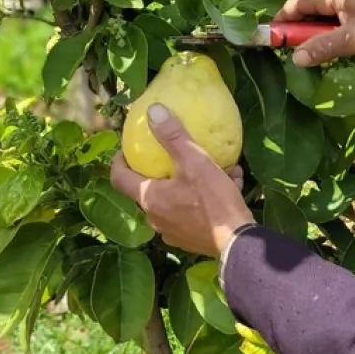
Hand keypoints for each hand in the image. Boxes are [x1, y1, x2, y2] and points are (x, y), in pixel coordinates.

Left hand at [110, 104, 254, 256]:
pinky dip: (202, 200)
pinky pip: (191, 213)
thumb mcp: (195, 162)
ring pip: (174, 201)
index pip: (119, 178)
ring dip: (188, 185)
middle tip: (174, 158)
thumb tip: (154, 111)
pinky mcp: (190, 240)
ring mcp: (172, 232)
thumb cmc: (212, 201)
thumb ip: (173, 136)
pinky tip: (227, 188)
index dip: (119, 161)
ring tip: (213, 171)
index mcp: (149, 198)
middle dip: (161, 172)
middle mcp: (155, 218)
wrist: (236, 242)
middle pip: (149, 190)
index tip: (125, 150)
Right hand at [274, 0, 354, 67]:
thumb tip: (295, 59)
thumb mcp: (353, 39)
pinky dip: (332, 23)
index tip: (274, 41)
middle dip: (302, 28)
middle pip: (307, 5)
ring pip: (323, 9)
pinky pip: (336, 8)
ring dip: (319, 28)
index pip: (295, 4)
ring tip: (324, 47)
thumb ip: (323, 47)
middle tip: (302, 51)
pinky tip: (341, 37)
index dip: (282, 22)